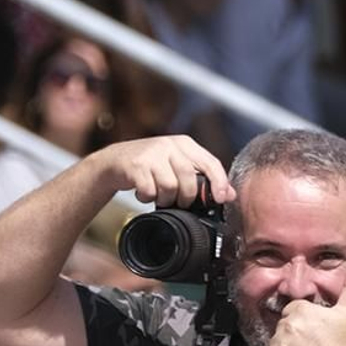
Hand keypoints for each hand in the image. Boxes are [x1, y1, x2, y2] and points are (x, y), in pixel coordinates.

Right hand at [108, 135, 234, 210]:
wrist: (114, 162)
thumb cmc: (151, 165)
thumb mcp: (178, 166)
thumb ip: (203, 177)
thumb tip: (230, 195)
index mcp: (185, 143)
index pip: (210, 162)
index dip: (219, 182)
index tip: (222, 199)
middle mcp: (169, 144)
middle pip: (189, 179)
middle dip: (186, 197)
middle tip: (178, 202)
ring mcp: (151, 154)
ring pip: (170, 187)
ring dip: (164, 199)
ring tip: (158, 196)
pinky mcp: (135, 165)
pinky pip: (150, 191)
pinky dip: (147, 198)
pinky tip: (143, 192)